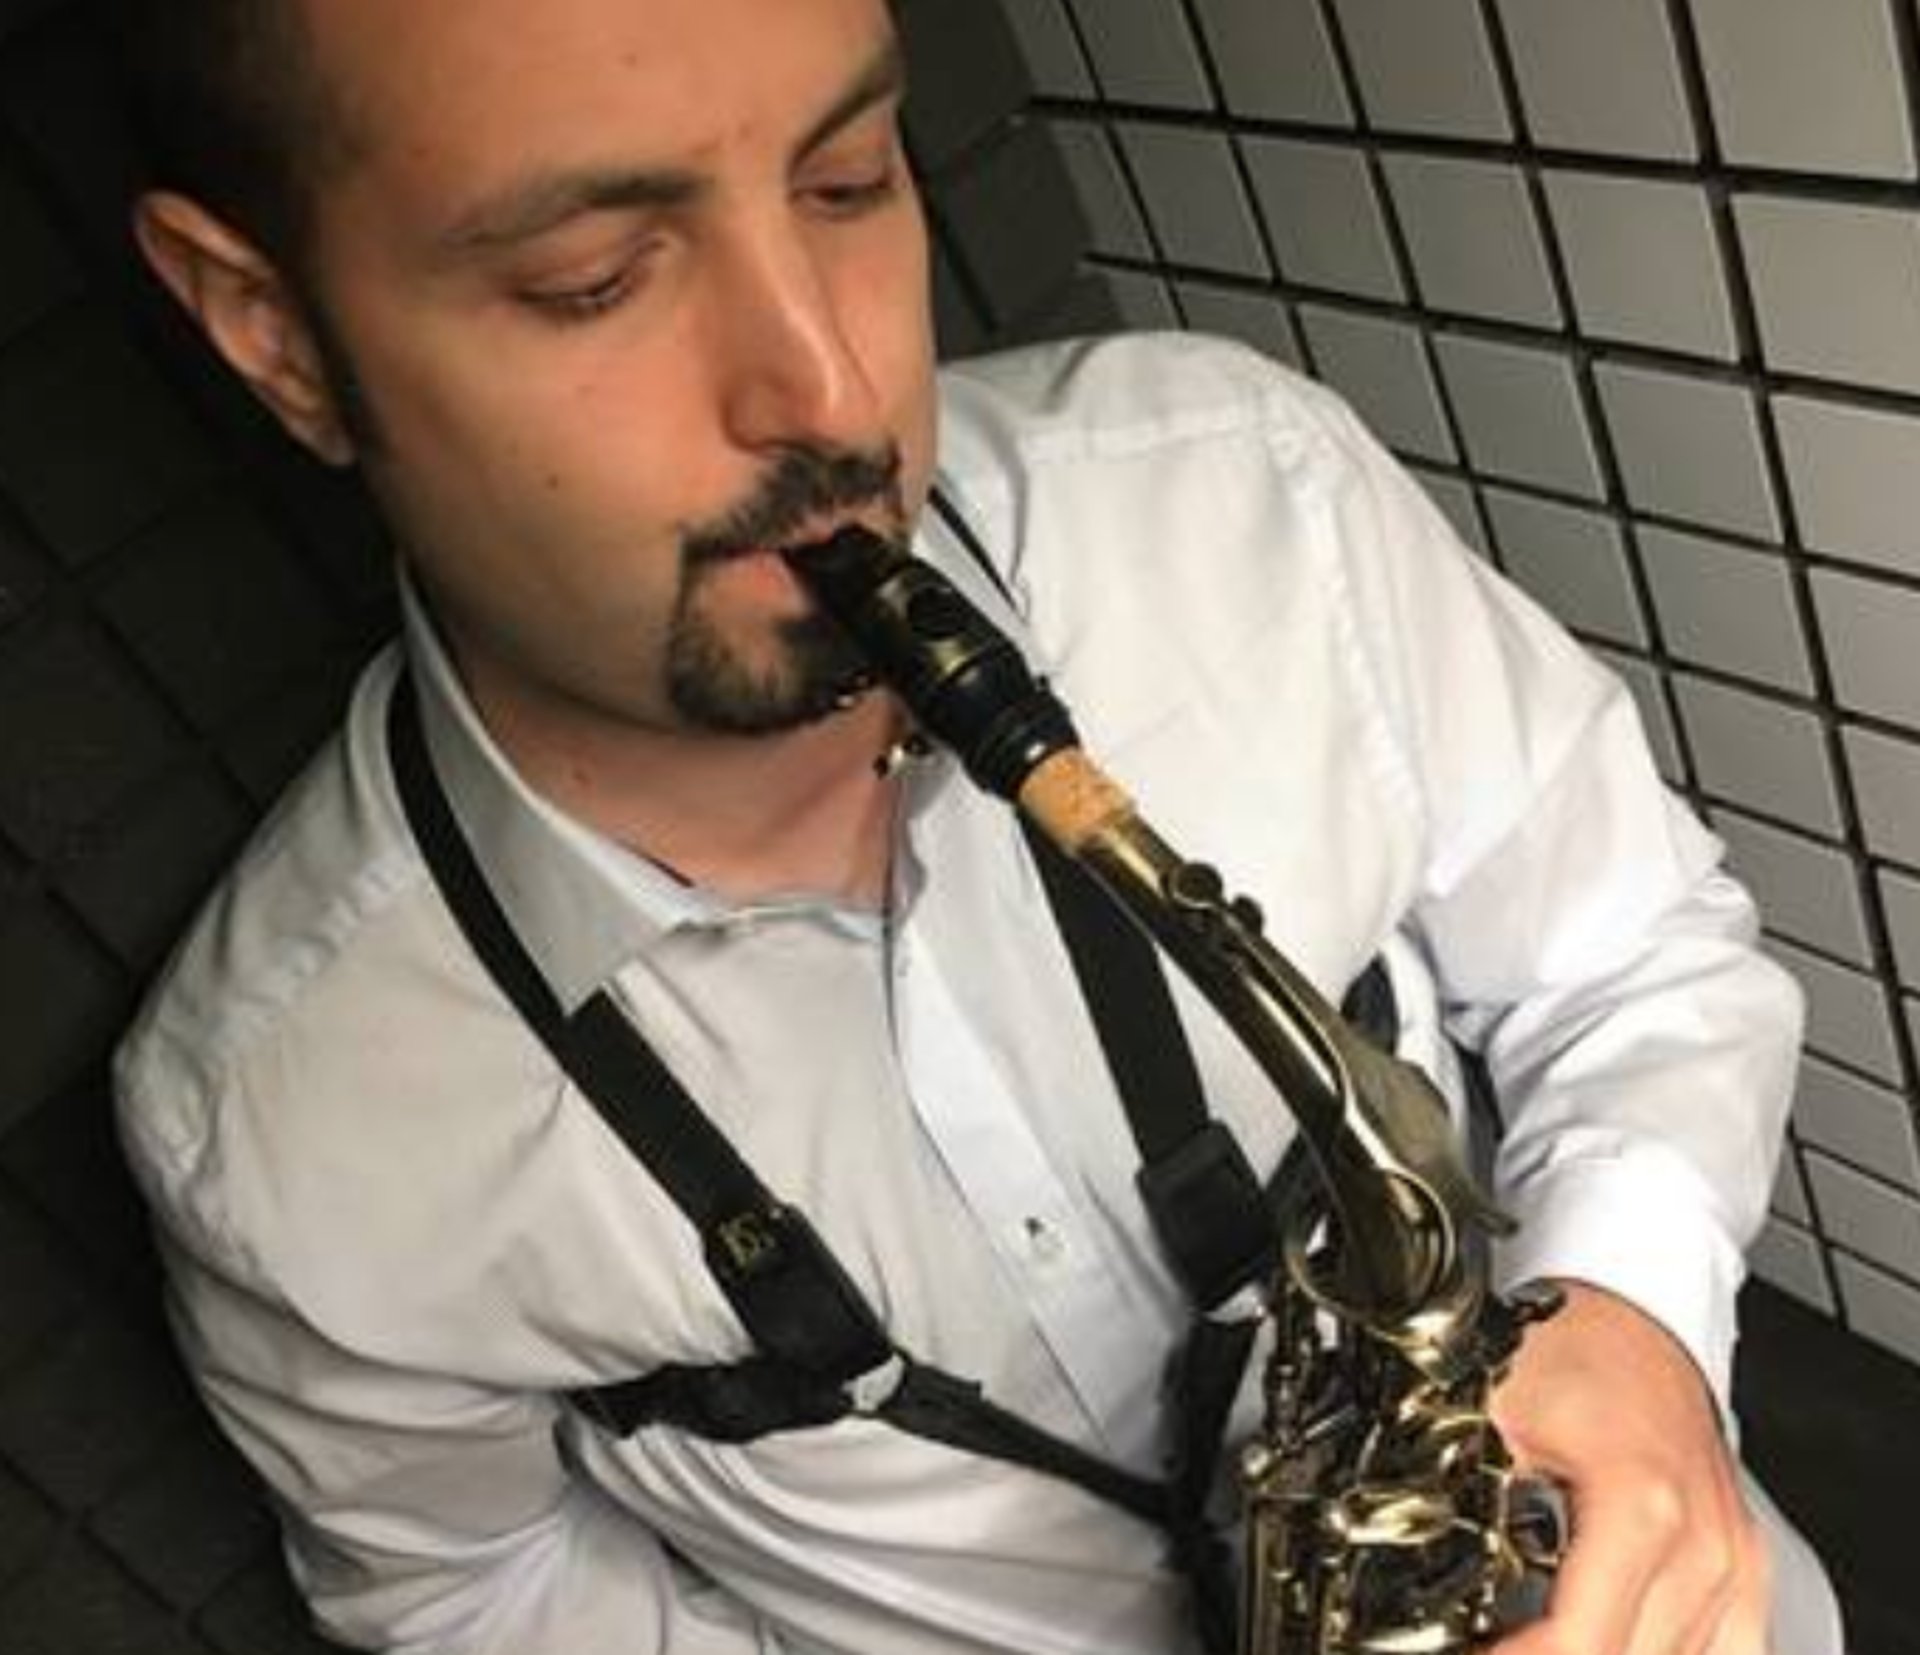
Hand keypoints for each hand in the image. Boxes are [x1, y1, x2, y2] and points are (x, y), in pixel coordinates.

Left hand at [1486, 1280, 1771, 1654]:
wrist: (1635, 1316)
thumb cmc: (1572, 1350)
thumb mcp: (1490, 1413)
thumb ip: (1460, 1494)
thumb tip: (1413, 1562)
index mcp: (1644, 1507)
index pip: (1577, 1646)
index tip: (1464, 1654)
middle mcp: (1706, 1549)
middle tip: (1488, 1641)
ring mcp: (1735, 1570)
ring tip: (1531, 1639)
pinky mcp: (1747, 1580)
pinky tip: (1611, 1641)